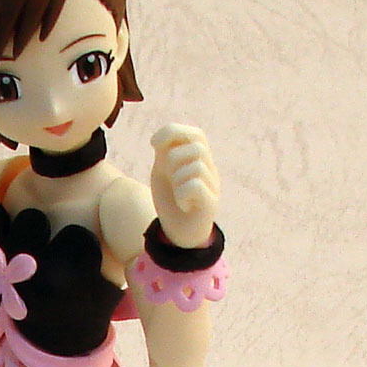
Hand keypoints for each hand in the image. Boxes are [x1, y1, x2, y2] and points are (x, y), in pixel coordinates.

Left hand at [150, 123, 219, 248]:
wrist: (178, 234)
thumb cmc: (170, 200)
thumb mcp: (163, 172)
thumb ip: (164, 153)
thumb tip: (160, 140)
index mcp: (198, 160)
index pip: (195, 134)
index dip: (173, 132)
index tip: (153, 144)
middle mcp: (210, 170)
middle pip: (197, 147)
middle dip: (173, 159)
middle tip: (169, 177)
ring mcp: (213, 187)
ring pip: (197, 166)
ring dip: (177, 178)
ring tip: (177, 192)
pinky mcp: (211, 204)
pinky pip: (195, 186)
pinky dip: (182, 194)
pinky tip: (182, 203)